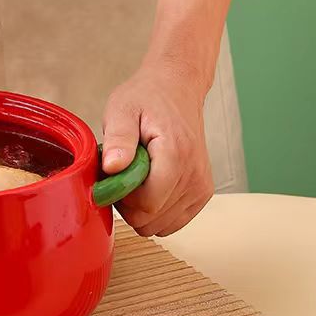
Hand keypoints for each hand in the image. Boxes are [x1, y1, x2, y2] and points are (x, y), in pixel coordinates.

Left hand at [102, 61, 213, 236]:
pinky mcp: (202, 194)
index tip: (115, 173)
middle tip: (124, 172)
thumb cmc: (147, 98)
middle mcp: (195, 175)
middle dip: (128, 204)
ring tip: (137, 176)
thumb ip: (118, 139)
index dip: (121, 197)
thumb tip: (112, 167)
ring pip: (159, 226)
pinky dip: (155, 212)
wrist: (177, 89)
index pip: (146, 204)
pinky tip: (149, 186)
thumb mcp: (122, 110)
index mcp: (176, 154)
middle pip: (150, 219)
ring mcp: (201, 187)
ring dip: (141, 208)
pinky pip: (172, 223)